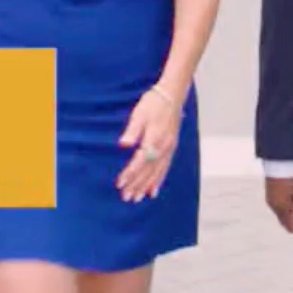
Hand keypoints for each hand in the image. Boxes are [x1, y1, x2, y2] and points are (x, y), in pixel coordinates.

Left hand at [116, 86, 180, 200]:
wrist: (172, 95)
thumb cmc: (154, 102)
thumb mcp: (139, 113)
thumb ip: (132, 130)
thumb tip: (123, 144)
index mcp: (154, 139)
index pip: (140, 162)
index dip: (130, 174)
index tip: (120, 184)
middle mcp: (163, 147)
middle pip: (148, 171)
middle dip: (137, 185)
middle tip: (126, 197)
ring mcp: (169, 148)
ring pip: (157, 172)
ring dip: (147, 186)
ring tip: (138, 198)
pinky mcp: (171, 147)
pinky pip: (165, 168)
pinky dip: (159, 180)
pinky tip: (154, 190)